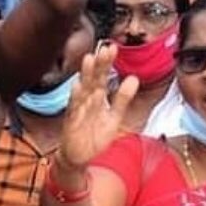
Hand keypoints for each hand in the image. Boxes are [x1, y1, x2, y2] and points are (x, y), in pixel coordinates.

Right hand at [58, 44, 140, 168]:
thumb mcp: (114, 117)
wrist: (78, 157)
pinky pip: (74, 109)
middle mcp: (86, 100)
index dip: (107, 63)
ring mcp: (78, 110)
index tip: (113, 48)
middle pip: (93, 79)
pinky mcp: (71, 122)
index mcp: (97, 97)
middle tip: (105, 49)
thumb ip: (123, 99)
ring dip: (86, 75)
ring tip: (90, 60)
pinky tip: (77, 86)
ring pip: (83, 89)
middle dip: (98, 64)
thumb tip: (134, 78)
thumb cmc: (94, 135)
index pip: (102, 76)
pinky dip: (76, 98)